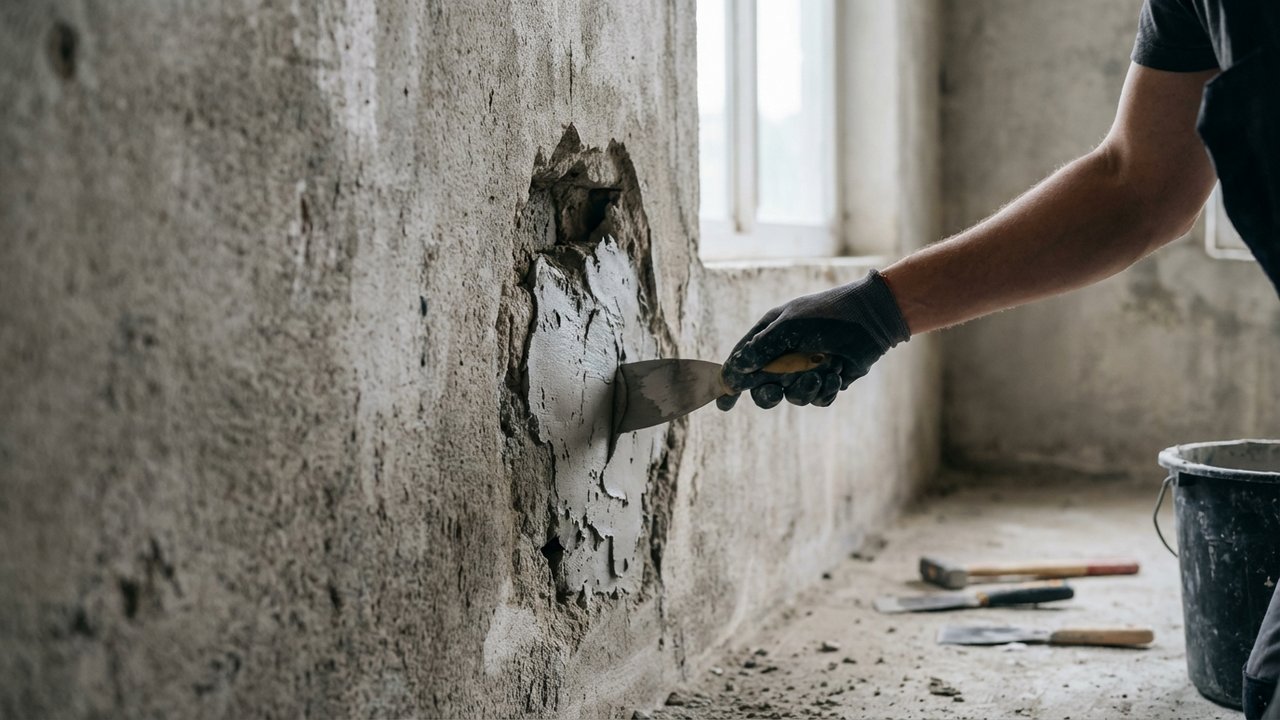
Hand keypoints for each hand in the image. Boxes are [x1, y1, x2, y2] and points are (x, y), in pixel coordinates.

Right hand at [717, 270, 909, 409]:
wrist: (872, 319)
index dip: (731, 383)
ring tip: (820, 373)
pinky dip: (824, 391)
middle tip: (774, 392)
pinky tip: (836, 374)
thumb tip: (734, 371)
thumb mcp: (789, 326)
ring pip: (792, 397)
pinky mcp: (827, 380)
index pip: (742, 362)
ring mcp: (806, 369)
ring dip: (804, 389)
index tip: (723, 404)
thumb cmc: (827, 315)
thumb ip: (761, 348)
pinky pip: (817, 399)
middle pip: (763, 388)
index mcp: (769, 336)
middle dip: (767, 395)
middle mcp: (785, 355)